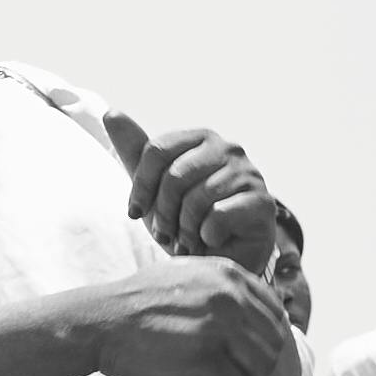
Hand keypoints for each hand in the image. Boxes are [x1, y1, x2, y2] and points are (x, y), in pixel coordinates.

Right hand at [77, 254, 292, 375]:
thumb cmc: (135, 302)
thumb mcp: (184, 275)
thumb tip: (251, 312)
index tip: (246, 354)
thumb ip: (220, 286)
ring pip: (260, 368)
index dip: (267, 339)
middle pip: (273, 344)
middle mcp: (230, 296)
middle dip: (257, 366)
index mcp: (229, 274)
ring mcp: (219, 325)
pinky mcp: (204, 356)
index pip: (276, 313)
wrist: (100, 321)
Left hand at [124, 125, 280, 266]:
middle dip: (163, 213)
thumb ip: (135, 151)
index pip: (156, 151)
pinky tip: (213, 241)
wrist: (221, 261)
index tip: (135, 212)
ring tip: (189, 240)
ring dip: (185, 229)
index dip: (140, 187)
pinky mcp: (262, 202)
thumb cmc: (187, 222)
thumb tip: (112, 113)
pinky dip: (208, 236)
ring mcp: (249, 174)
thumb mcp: (154, 188)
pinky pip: (218, 216)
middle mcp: (228, 149)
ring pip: (197, 198)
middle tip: (166, 234)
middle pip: (175, 176)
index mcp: (201, 139)